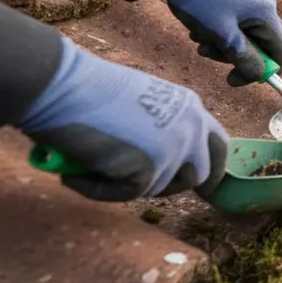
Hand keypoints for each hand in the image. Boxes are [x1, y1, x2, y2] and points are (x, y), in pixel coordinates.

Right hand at [18, 37, 228, 201]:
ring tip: (92, 164)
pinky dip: (98, 189)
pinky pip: (127, 194)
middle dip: (175, 186)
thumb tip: (160, 164)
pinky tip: (76, 173)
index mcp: (190, 108)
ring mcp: (173, 150)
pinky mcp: (150, 169)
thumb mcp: (143, 104)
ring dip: (127, 185)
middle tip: (145, 187)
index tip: (205, 183)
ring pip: (159, 188)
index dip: (212, 166)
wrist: (64, 87)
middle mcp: (191, 128)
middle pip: (200, 174)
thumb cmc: (88, 91)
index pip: (217, 144)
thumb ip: (162, 128)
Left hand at [144, 0, 281, 86]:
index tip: (240, 80)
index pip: (279, 50)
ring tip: (200, 42)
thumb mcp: (223, 37)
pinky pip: (236, 27)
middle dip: (235, 55)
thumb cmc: (200, 3)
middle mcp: (264, 6)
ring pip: (245, 38)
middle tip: (208, 56)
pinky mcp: (238, 1)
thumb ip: (245, 59)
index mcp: (266, 13)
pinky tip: (199, 30)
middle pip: (260, 45)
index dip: (266, 71)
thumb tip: (260, 76)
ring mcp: (251, 2)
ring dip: (222, 46)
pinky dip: (219, 35)